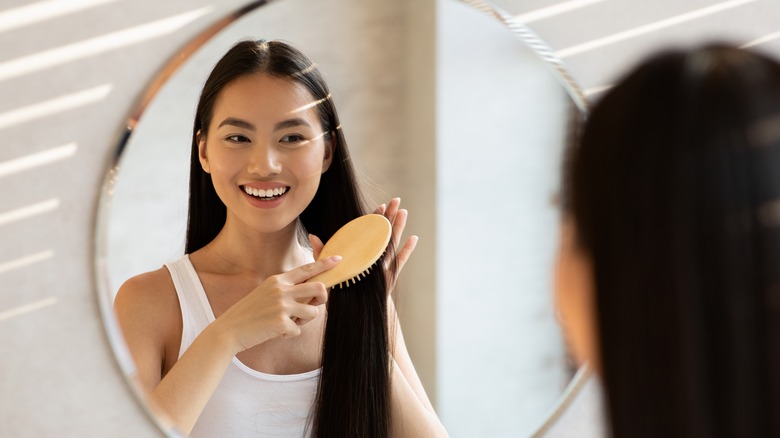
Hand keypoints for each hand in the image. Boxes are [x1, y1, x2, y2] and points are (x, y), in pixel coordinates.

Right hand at [214, 256, 340, 353]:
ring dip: (304, 321)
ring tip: (287, 323)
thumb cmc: (251, 313)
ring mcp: (282, 305)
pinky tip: (275, 332)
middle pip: (319, 288)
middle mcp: (282, 289)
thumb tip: (311, 292)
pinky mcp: (281, 322)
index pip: (307, 269)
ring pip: (313, 312)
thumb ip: (287, 289)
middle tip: (313, 306)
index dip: (324, 264)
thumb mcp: (267, 293)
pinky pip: (299, 330)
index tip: (338, 259)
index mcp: (278, 280)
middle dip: (322, 299)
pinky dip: (290, 334)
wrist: (230, 329)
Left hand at [308, 198, 416, 294]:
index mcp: (361, 253)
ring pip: (392, 243)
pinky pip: (400, 261)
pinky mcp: (389, 276)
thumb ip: (322, 254)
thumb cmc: (342, 291)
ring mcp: (383, 265)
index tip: (379, 205)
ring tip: (404, 212)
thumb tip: (313, 236)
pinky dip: (407, 251)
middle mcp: (374, 257)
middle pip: (383, 233)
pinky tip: (413, 238)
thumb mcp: (329, 270)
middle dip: (389, 216)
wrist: (354, 311)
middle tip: (396, 200)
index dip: (373, 218)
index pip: (368, 231)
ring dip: (398, 227)